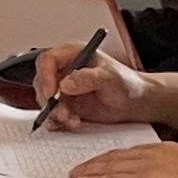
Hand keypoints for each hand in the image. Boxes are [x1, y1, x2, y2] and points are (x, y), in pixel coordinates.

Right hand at [26, 36, 151, 123]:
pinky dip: (59, 121)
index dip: (45, 76)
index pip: (47, 60)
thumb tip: (66, 84)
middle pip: (42, 82)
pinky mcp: (66, 105)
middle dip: (50, 101)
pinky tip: (73, 123)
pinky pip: (53, 113)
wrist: (135, 102)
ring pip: (46, 101)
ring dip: (55, 113)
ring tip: (72, 120)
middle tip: (62, 113)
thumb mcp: (110, 77)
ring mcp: (64, 88)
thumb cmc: (126, 83)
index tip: (52, 93)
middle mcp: (65, 70)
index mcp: (73, 54)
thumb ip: (89, 78)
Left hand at [75, 143, 177, 177]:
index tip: (99, 163)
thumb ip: (168, 177)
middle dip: (95, 163)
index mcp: (168, 149)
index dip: (112, 158)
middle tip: (79, 169)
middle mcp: (158, 153)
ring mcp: (151, 166)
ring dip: (90, 172)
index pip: (131, 152)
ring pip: (111, 166)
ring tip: (76, 176)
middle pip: (117, 156)